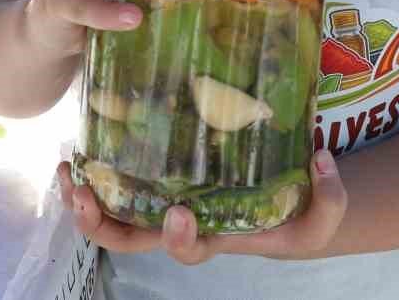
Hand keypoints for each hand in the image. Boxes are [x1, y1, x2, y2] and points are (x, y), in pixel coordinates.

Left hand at [57, 149, 347, 263]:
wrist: (286, 203)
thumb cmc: (299, 213)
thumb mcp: (323, 215)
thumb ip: (332, 197)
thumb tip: (321, 159)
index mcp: (215, 236)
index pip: (189, 250)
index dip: (178, 238)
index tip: (179, 214)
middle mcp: (181, 225)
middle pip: (130, 240)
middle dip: (103, 225)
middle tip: (87, 196)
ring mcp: (163, 203)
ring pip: (111, 215)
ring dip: (83, 200)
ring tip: (67, 171)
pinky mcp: (157, 177)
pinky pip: (117, 183)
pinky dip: (95, 173)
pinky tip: (81, 148)